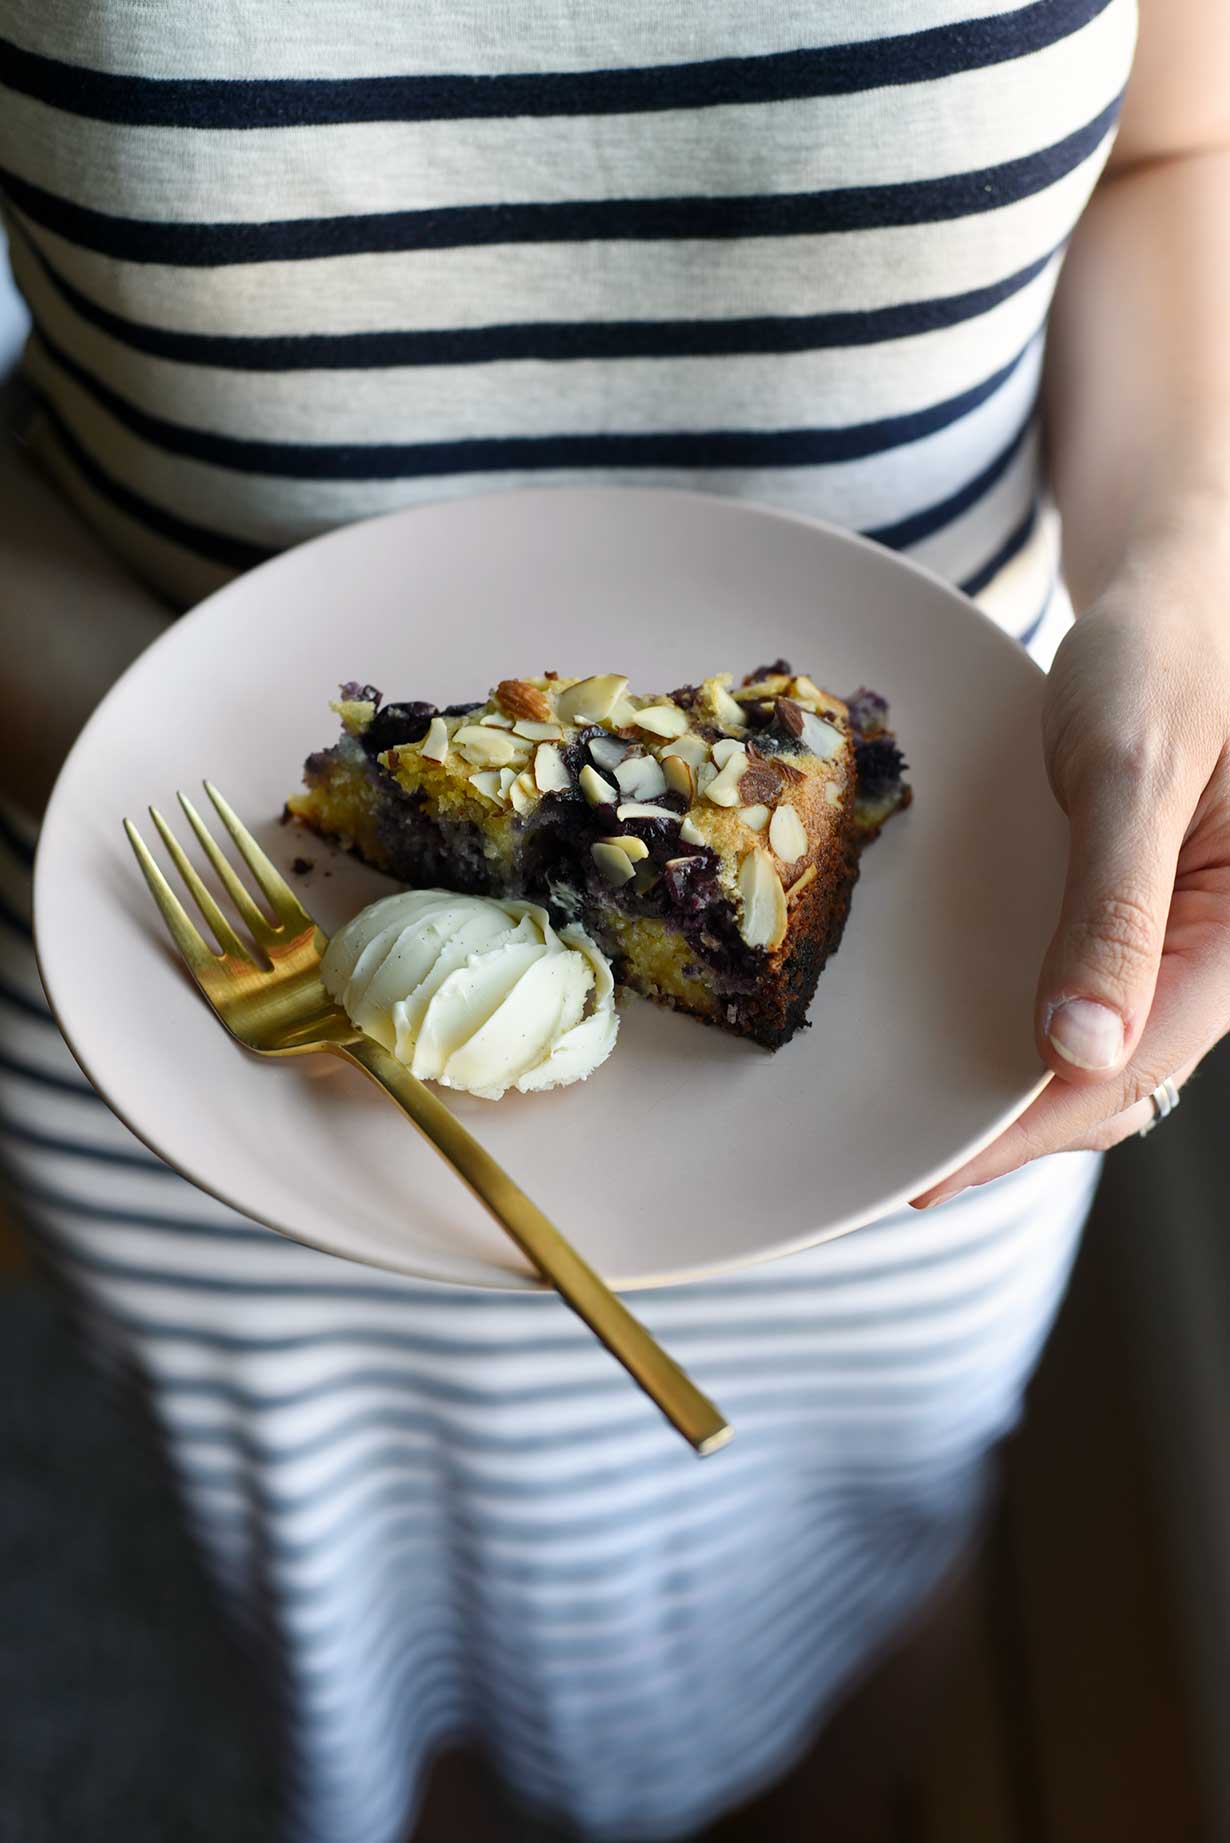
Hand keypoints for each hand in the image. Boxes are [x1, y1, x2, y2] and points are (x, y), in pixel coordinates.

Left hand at [913, 577, 1229, 1207]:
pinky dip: (1033, 1036)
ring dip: (1025, 1094)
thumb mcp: (1133, 768)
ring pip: (1108, 1053)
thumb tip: (1080, 1051)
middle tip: (908, 1170)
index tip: (935, 1173)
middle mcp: (1223, 952)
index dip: (1029, 1128)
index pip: (1132, 1068)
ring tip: (929, 1127)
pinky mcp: (1149, 915)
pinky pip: (1096, 1000)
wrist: (1183, 587)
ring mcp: (1186, 939)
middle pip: (1122, 1080)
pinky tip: (972, 1046)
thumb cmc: (1171, 650)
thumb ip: (1114, 908)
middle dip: (1020, 1129)